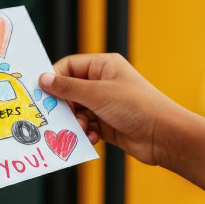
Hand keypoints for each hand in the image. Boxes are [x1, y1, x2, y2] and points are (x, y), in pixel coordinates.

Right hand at [39, 53, 183, 166]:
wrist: (163, 136)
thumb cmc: (137, 107)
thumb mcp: (98, 94)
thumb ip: (68, 88)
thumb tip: (43, 79)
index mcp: (103, 66)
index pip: (68, 67)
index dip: (53, 79)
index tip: (41, 94)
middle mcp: (103, 83)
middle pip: (70, 92)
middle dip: (64, 106)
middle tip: (58, 117)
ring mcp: (105, 104)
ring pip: (76, 111)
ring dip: (75, 122)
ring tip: (82, 128)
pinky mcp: (107, 124)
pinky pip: (85, 126)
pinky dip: (85, 132)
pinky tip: (92, 137)